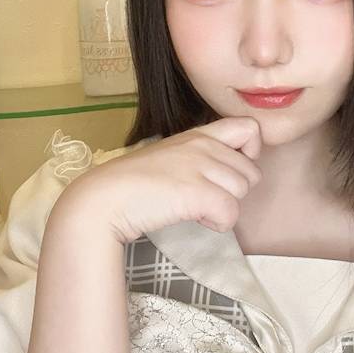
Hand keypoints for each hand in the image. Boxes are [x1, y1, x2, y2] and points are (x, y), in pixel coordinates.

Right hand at [60, 117, 262, 244]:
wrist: (103, 199)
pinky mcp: (197, 192)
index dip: (249, 153)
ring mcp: (200, 166)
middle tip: (203, 197)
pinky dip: (218, 224)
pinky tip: (195, 219)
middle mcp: (203, 145)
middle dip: (233, 190)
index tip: (227, 172)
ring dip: (223, 207)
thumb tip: (223, 176)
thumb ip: (198, 158)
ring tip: (195, 207)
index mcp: (198, 135)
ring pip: (243, 192)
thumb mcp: (171, 157)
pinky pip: (231, 213)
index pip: (249, 128)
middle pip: (251, 171)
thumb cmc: (132, 184)